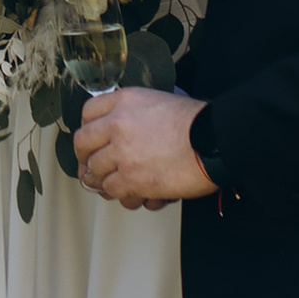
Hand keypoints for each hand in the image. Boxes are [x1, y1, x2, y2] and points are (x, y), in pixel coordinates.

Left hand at [74, 84, 214, 207]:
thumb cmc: (197, 123)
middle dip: (87, 158)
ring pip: (96, 172)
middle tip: (94, 168)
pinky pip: (114, 191)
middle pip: (83, 144)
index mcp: (124, 101)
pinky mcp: (132, 179)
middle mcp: (117, 124)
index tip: (91, 141)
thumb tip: (119, 131)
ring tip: (121, 185)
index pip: (88, 112)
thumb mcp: (159, 101)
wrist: (215, 140)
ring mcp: (122, 153)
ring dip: (107, 181)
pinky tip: (138, 195)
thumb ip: (134, 112)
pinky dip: (125, 196)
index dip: (88, 130)